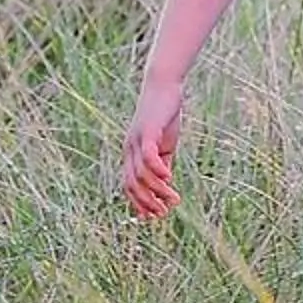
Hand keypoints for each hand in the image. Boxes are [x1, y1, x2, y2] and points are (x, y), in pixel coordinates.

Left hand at [123, 81, 184, 218]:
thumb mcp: (165, 143)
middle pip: (132, 184)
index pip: (130, 185)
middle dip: (147, 202)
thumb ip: (163, 162)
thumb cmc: (165, 114)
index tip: (155, 216)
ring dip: (157, 191)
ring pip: (141, 174)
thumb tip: (166, 184)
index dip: (140, 203)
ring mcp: (136, 141)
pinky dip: (157, 170)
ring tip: (174, 200)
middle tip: (164, 213)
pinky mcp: (147, 131)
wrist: (164, 86)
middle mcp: (129, 149)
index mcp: (132, 153)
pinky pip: (148, 156)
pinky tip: (169, 178)